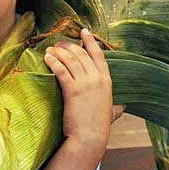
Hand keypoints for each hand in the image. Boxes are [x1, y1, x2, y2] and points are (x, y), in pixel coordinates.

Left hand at [44, 28, 114, 155]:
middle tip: (58, 44)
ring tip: (50, 50)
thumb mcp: (111, 114)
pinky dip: (53, 62)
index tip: (84, 31)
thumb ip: (116, 109)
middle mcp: (97, 79)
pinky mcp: (72, 90)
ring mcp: (85, 84)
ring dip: (58, 52)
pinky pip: (61, 70)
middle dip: (69, 46)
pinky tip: (46, 59)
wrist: (89, 138)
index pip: (99, 55)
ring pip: (70, 60)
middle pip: (81, 54)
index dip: (90, 41)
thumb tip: (122, 108)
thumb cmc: (99, 128)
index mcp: (107, 81)